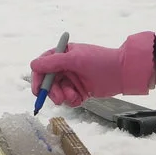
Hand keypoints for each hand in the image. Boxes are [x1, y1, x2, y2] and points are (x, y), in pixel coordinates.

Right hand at [29, 32, 155, 106]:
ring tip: (73, 96)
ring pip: (57, 92)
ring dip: (63, 96)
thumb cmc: (99, 61)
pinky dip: (72, 100)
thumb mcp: (75, 59)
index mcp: (62, 54)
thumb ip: (53, 62)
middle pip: (48, 82)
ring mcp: (71, 79)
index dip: (38, 78)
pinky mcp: (79, 91)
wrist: (123, 73)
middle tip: (57, 99)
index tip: (38, 90)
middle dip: (51, 91)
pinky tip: (81, 98)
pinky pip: (68, 99)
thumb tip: (33, 65)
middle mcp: (64, 67)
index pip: (42, 66)